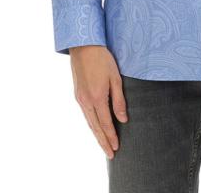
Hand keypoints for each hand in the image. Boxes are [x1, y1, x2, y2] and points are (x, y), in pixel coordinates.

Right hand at [69, 45, 127, 159]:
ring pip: (89, 122)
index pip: (106, 123)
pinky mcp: (77, 94)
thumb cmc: (102, 59)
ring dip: (97, 134)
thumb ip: (119, 100)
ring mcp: (80, 98)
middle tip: (110, 154)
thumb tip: (123, 119)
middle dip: (103, 141)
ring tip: (104, 144)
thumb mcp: (115, 78)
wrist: (83, 46)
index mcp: (97, 98)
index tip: (116, 148)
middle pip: (95, 127)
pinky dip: (91, 124)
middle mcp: (86, 101)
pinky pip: (85, 114)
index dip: (111, 137)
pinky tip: (96, 127)